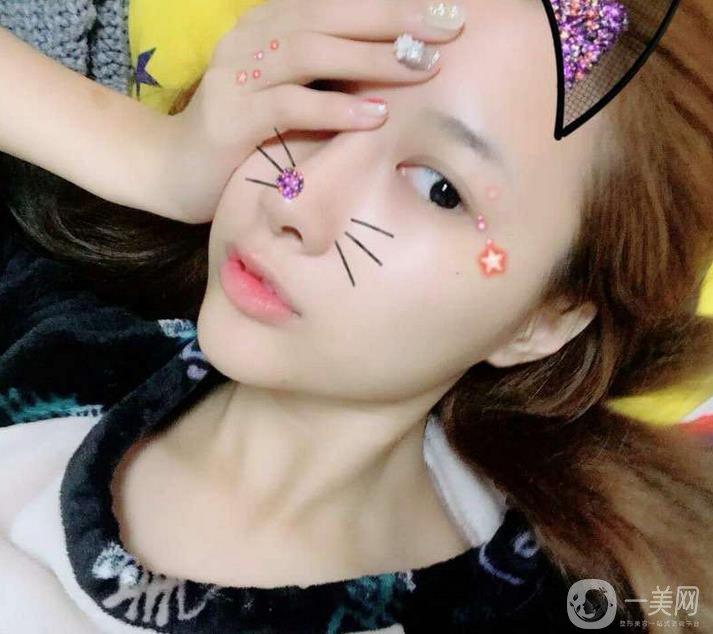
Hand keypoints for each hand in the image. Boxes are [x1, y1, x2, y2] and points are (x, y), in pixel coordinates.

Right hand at [163, 0, 465, 223]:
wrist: (175, 170)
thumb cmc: (243, 136)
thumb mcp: (288, 96)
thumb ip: (325, 76)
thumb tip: (395, 67)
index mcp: (266, 26)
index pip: (333, 3)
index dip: (388, 5)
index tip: (444, 13)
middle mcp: (249, 39)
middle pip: (326, 15)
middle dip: (392, 19)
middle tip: (448, 27)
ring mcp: (235, 76)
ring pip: (308, 51)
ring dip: (370, 57)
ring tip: (420, 66)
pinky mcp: (229, 117)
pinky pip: (287, 105)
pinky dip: (333, 107)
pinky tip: (375, 113)